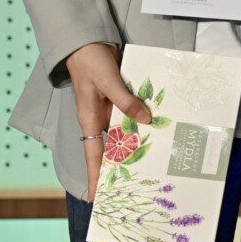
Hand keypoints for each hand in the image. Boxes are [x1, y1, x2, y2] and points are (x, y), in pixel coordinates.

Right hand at [66, 42, 151, 201]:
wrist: (87, 42)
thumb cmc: (91, 63)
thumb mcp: (108, 82)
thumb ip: (126, 100)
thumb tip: (146, 120)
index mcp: (90, 120)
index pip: (93, 156)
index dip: (95, 177)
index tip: (96, 199)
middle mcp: (98, 119)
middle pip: (108, 149)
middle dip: (117, 167)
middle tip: (131, 188)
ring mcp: (107, 110)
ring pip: (121, 133)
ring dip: (133, 145)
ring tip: (148, 165)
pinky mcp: (117, 99)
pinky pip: (128, 116)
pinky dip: (139, 123)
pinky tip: (153, 130)